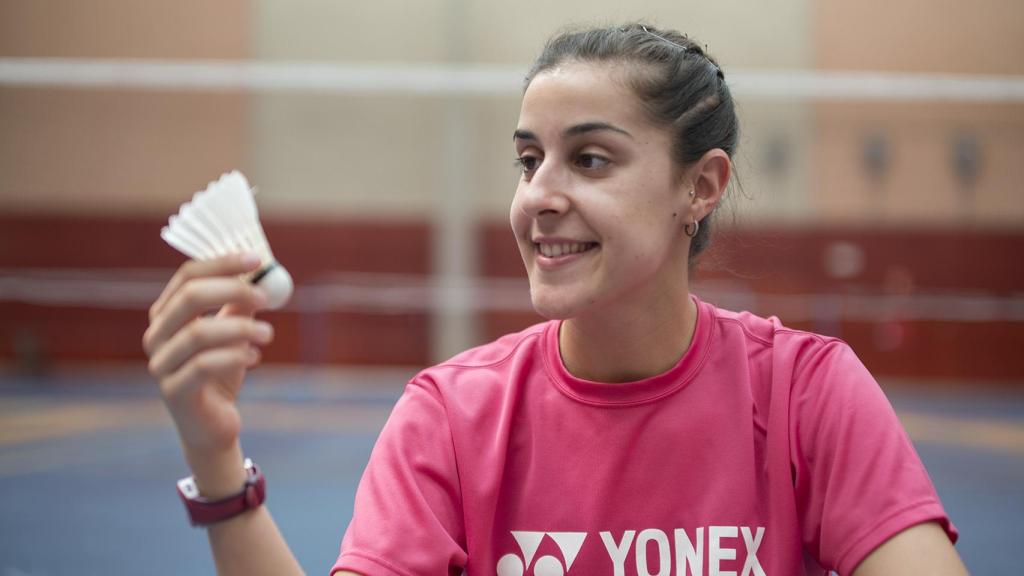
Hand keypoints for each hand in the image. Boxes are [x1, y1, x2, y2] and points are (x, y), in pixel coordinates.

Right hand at [143, 253, 273, 493]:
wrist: (212, 425)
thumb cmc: (221, 372)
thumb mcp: (233, 333)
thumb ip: (241, 305)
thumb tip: (263, 274)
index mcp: (166, 314)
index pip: (187, 275)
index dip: (222, 263)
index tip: (257, 259)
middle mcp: (156, 335)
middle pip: (189, 298)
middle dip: (232, 290)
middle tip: (266, 297)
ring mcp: (160, 364)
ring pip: (199, 333)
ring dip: (240, 328)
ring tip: (269, 334)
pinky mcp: (174, 391)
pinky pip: (204, 366)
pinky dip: (234, 356)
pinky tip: (254, 358)